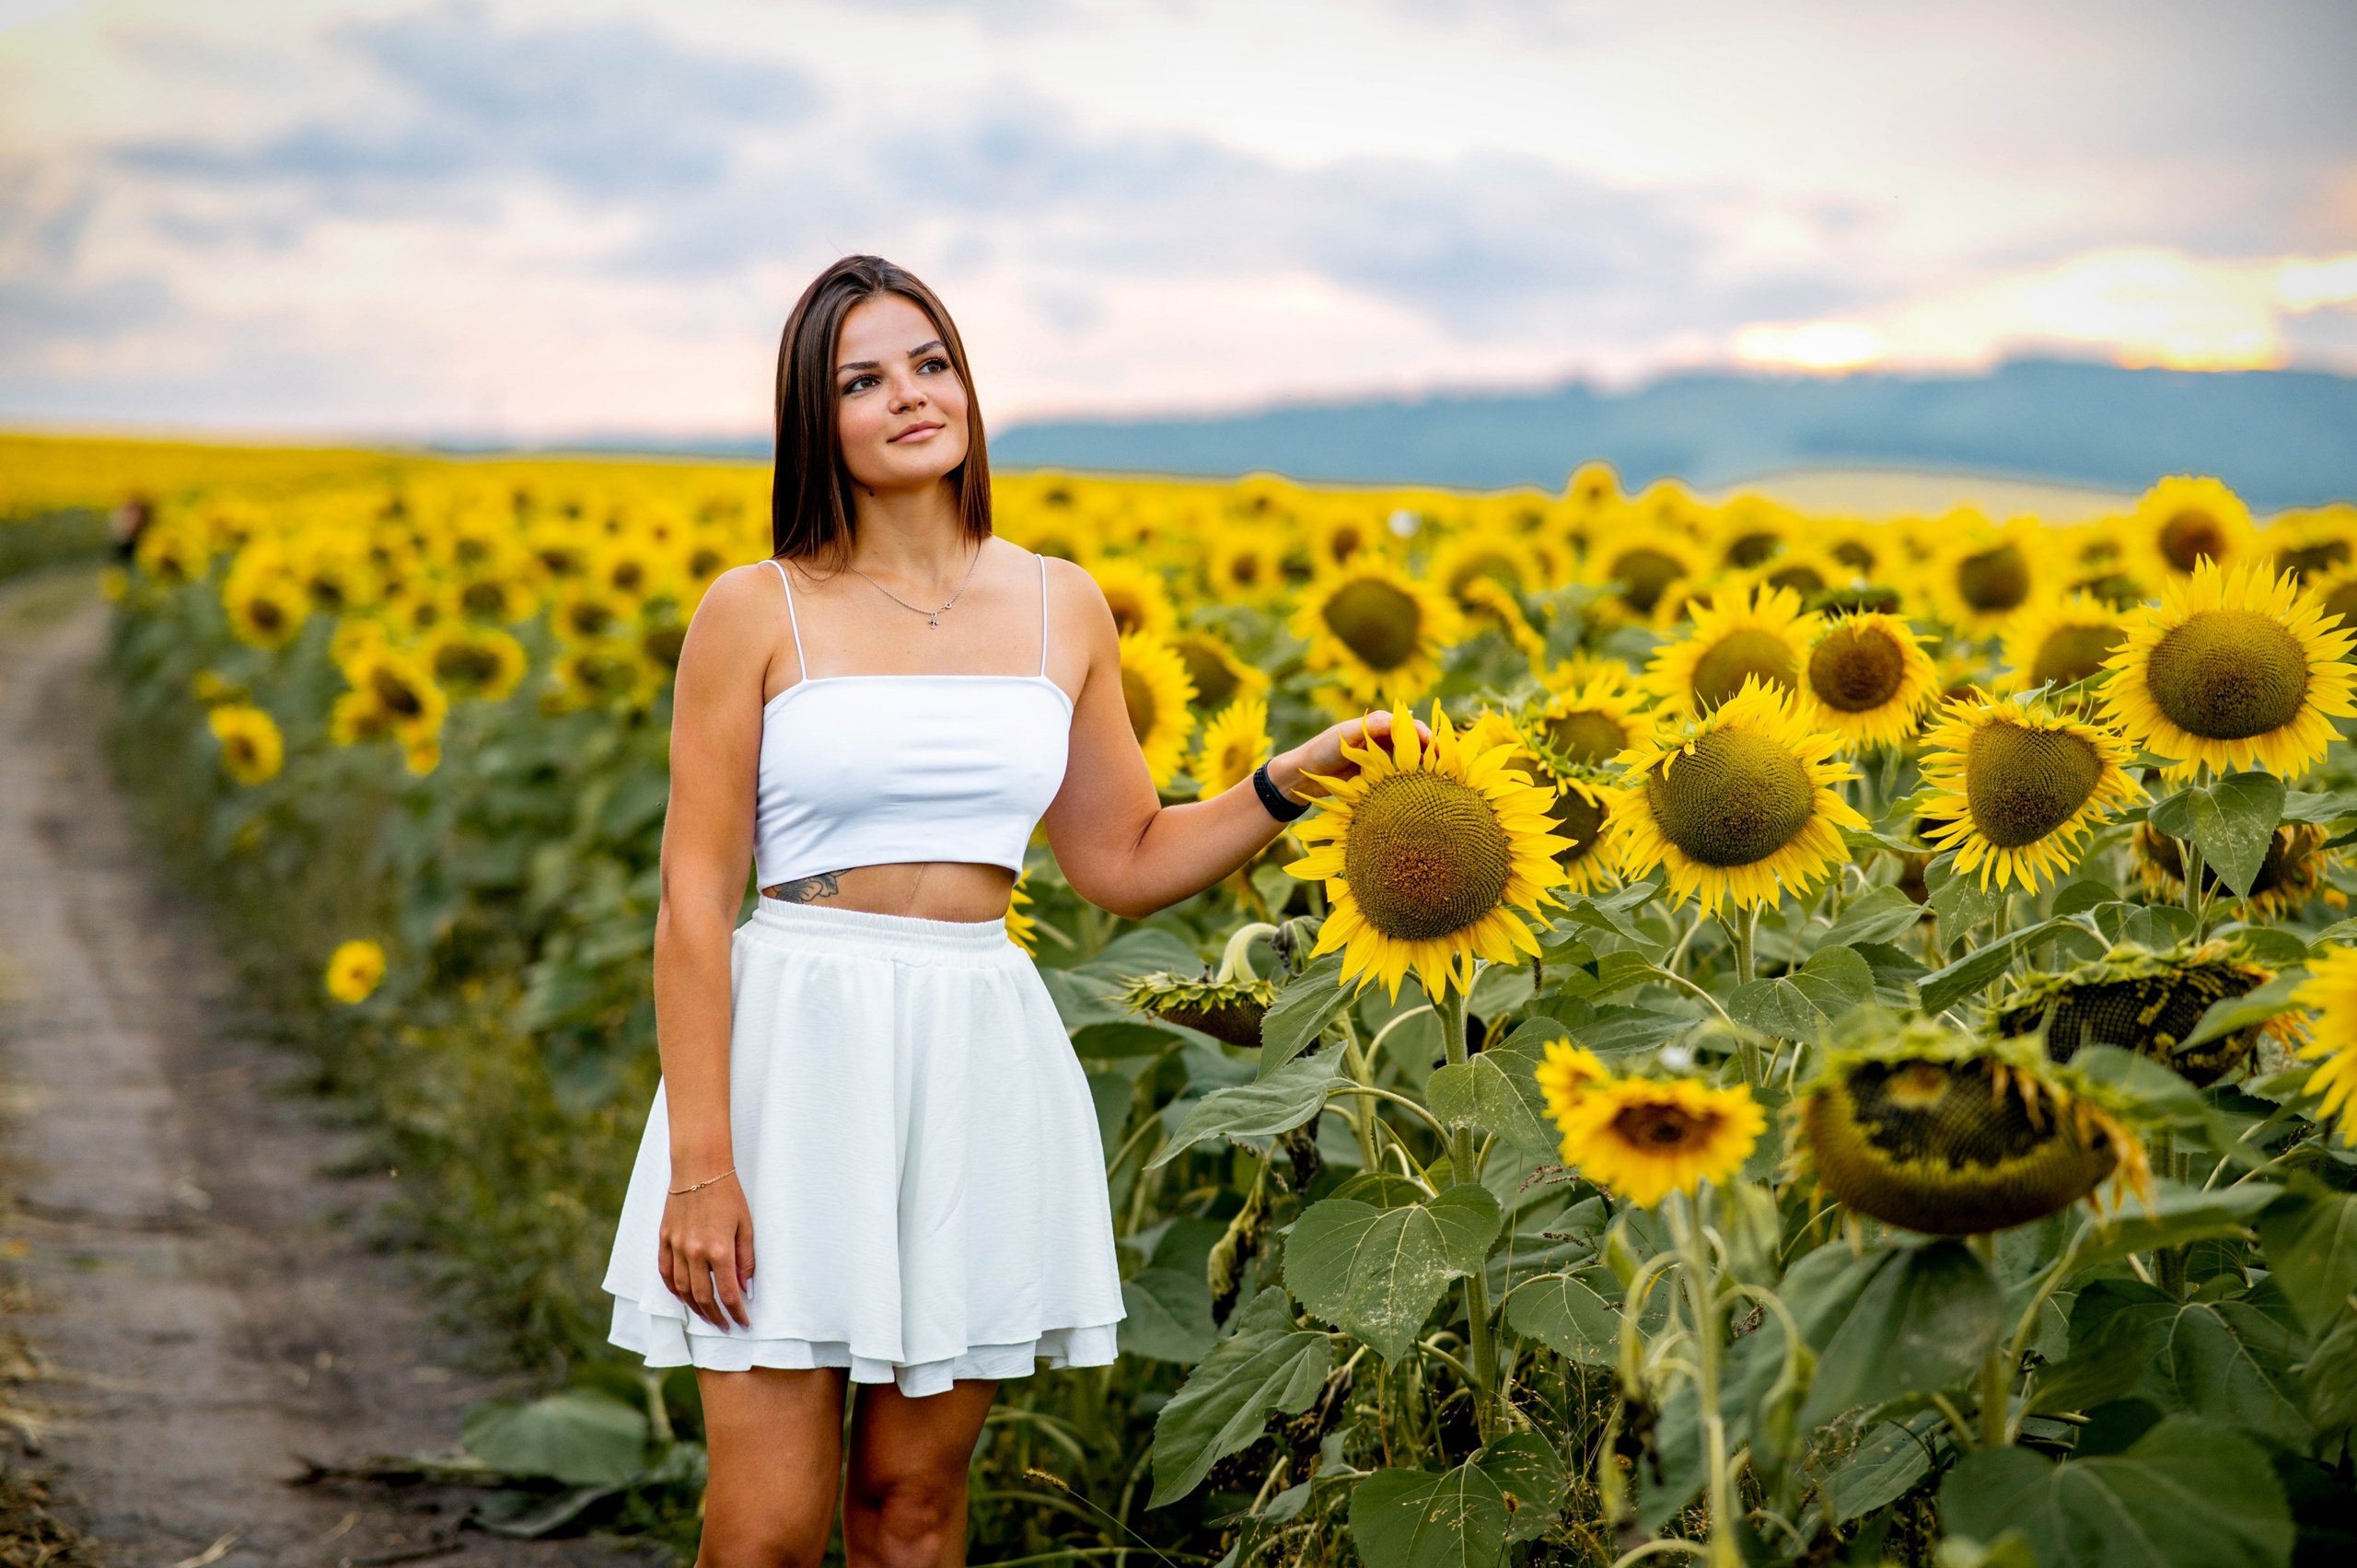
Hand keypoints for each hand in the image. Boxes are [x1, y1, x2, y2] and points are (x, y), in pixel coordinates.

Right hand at [658, 1175, 754, 1328]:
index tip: (743, 1323)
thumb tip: (745, 1287)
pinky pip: (665, 1272)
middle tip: (725, 1326)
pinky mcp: (664, 1239)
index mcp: (719, 1249)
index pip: (729, 1293)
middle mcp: (695, 1252)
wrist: (699, 1168)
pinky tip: (682, 1297)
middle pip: (703, 1297)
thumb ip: (746, 1259)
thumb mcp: (746, 1225)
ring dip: (694, 1307)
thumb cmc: (728, 1194)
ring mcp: (676, 1246)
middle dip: (716, 1317)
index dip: (737, 1313)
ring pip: (682, 1289)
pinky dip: (673, 1289)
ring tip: (706, 1315)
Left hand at [1269, 707, 1432, 802]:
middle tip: (1447, 764)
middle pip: (1415, 741)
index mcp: (1378, 723)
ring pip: (1412, 758)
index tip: (1437, 747)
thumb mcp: (1346, 735)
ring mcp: (1383, 757)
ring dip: (1426, 764)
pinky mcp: (1379, 775)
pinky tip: (1424, 785)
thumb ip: (1372, 727)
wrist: (1304, 775)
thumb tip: (1401, 718)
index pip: (1408, 726)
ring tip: (1442, 775)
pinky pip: (1401, 774)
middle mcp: (1384, 737)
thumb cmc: (1322, 750)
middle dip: (1432, 749)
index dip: (1424, 735)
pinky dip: (1414, 777)